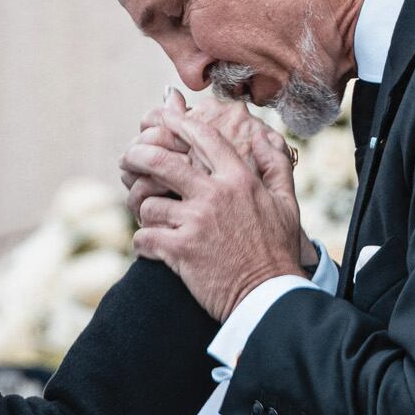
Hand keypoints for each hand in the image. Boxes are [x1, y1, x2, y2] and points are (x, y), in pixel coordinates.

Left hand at [121, 99, 311, 322]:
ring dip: (146, 214)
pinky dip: (142, 244)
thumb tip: (264, 136)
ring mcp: (195, 222)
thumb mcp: (287, 204)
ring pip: (148, 204)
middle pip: (162, 161)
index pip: (203, 137)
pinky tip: (150, 249)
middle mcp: (215, 195)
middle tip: (127, 158)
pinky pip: (144, 237)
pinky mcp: (180, 250)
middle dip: (138, 155)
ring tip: (153, 223)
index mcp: (239, 179)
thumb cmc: (277, 252)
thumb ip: (275, 166)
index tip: (161, 118)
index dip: (177, 122)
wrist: (269, 297)